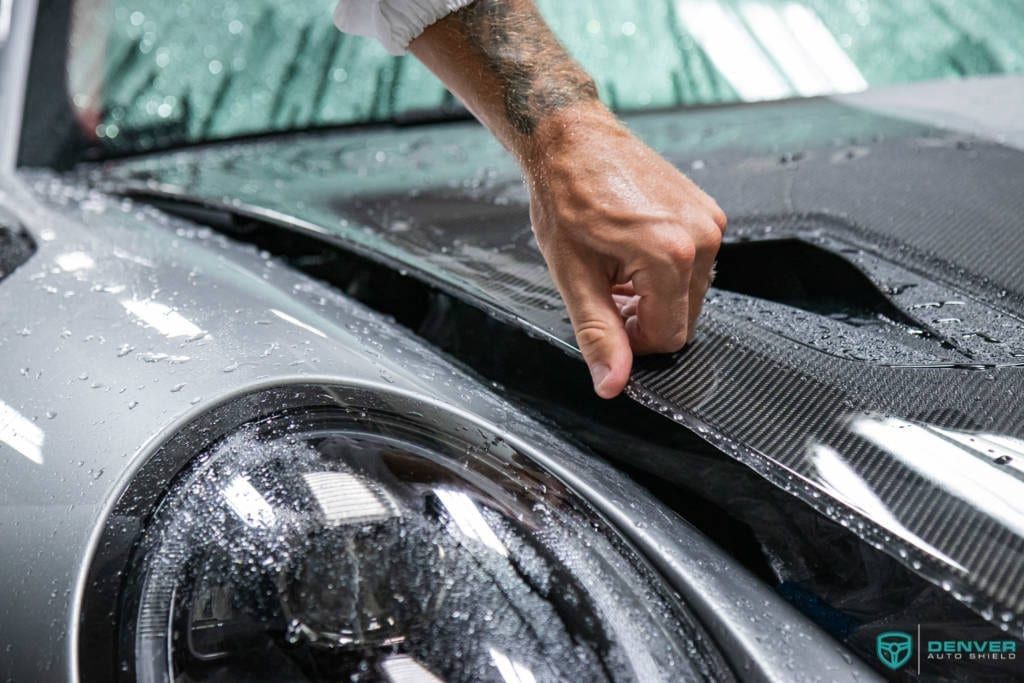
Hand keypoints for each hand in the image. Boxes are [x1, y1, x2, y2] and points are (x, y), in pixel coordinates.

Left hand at [523, 103, 725, 398]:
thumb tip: (614, 384)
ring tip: (617, 267)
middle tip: (607, 291)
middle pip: (684, 319)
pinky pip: (695, 266)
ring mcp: (710, 222)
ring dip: (654, 296)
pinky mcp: (709, 212)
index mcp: (669, 256)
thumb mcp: (573, 277)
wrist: (572, 140)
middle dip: (645, 318)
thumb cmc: (566, 199)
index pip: (669, 338)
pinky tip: (633, 250)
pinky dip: (666, 271)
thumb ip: (598, 335)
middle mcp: (701, 238)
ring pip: (690, 295)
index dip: (635, 342)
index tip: (608, 318)